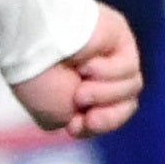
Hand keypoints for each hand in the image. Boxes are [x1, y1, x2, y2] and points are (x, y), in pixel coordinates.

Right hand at [11, 4, 143, 138]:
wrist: (33, 41)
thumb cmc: (39, 77)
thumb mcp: (54, 114)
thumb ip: (81, 122)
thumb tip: (96, 114)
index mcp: (79, 89)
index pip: (106, 116)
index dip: (96, 126)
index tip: (74, 126)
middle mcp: (96, 72)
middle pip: (125, 105)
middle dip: (106, 116)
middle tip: (87, 115)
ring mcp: (109, 54)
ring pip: (131, 88)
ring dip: (104, 93)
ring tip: (81, 87)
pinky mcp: (119, 37)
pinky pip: (129, 68)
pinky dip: (108, 72)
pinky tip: (87, 64)